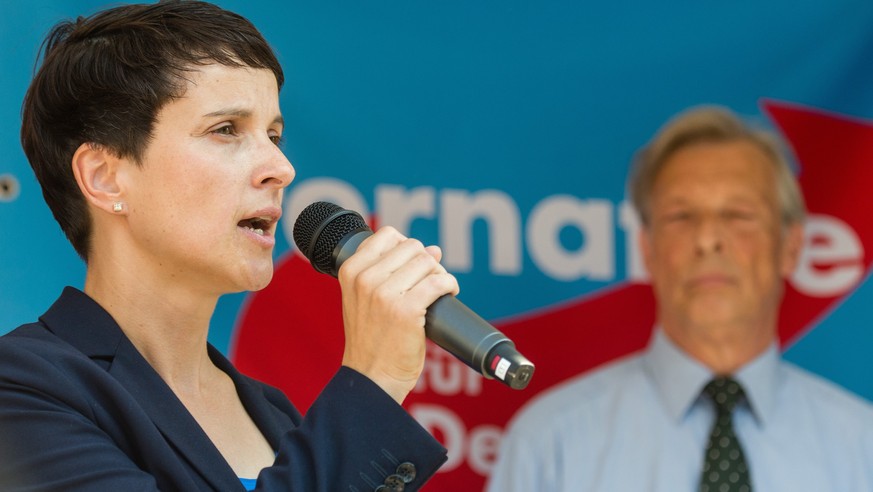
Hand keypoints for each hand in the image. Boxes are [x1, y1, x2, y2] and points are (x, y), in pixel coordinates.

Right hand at [337, 226, 459, 403]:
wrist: (372, 376)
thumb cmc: (372, 339)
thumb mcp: (366, 299)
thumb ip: (391, 271)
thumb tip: (434, 249)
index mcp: (351, 271)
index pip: (388, 235)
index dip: (407, 247)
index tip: (412, 266)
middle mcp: (365, 279)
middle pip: (412, 247)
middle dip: (426, 262)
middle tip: (428, 283)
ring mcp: (385, 294)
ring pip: (428, 262)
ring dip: (439, 274)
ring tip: (438, 291)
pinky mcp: (406, 310)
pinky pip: (439, 282)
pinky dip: (450, 285)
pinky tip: (449, 294)